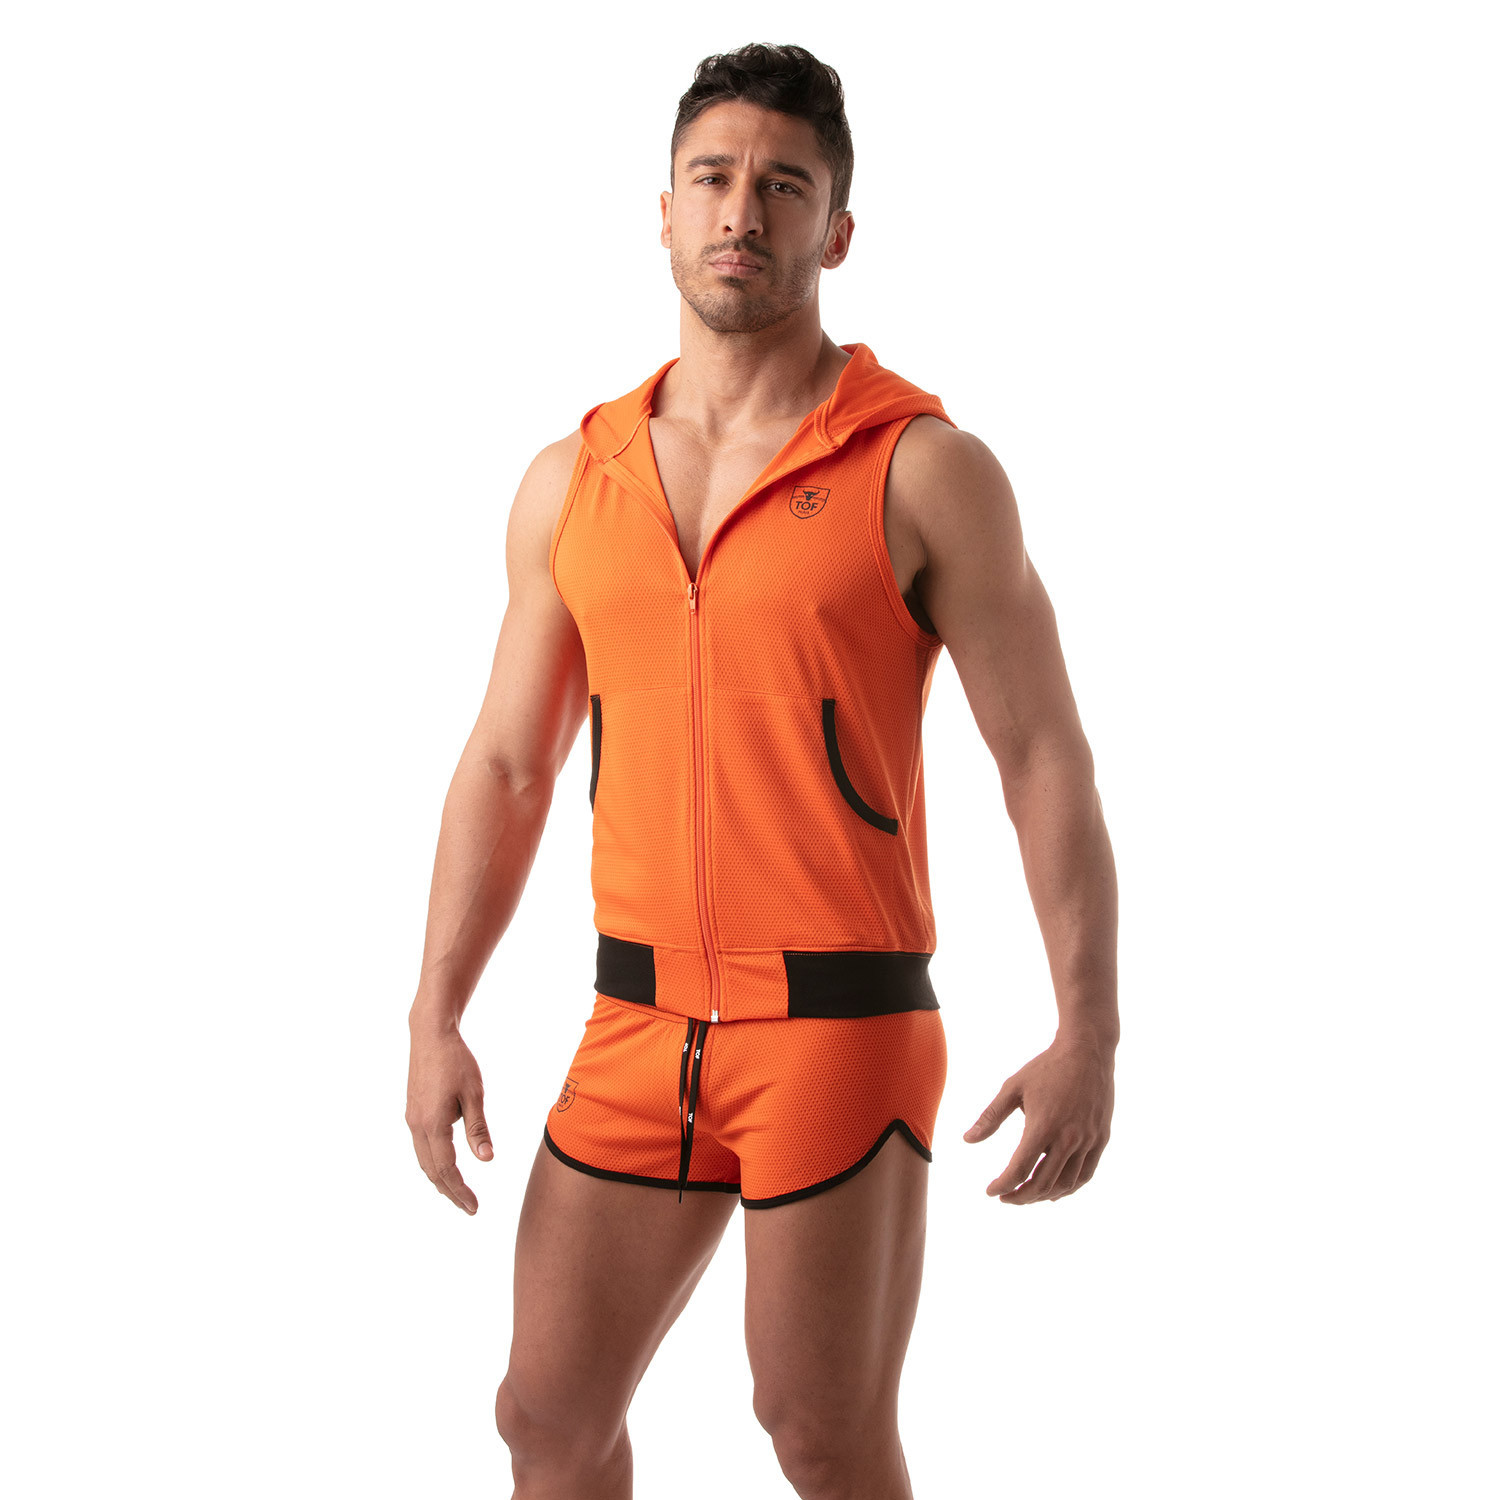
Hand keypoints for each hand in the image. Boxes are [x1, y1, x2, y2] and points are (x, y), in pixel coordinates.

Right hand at [406, 1024, 492, 1214]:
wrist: (430, 1035)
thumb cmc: (456, 1061)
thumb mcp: (474, 1093)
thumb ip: (478, 1128)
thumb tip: (486, 1159)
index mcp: (432, 1124)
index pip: (446, 1169)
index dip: (460, 1191)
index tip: (474, 1207)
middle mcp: (417, 1125)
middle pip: (432, 1171)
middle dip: (450, 1192)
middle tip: (469, 1208)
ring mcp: (412, 1119)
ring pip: (424, 1160)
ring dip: (440, 1179)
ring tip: (457, 1194)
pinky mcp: (413, 1112)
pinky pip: (421, 1147)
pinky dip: (433, 1163)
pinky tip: (445, 1166)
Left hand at [962, 1033, 1113, 1202]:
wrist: (1087, 1051)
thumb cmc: (1046, 1067)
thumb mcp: (1013, 1088)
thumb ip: (991, 1116)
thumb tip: (967, 1140)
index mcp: (1043, 1126)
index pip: (1020, 1169)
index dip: (1003, 1185)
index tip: (991, 1191)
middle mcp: (1068, 1138)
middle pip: (1042, 1183)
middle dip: (1020, 1197)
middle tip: (1005, 1197)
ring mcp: (1088, 1140)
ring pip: (1065, 1184)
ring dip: (1043, 1196)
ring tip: (1026, 1195)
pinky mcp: (1101, 1139)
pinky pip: (1085, 1175)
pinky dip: (1068, 1188)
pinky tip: (1053, 1190)